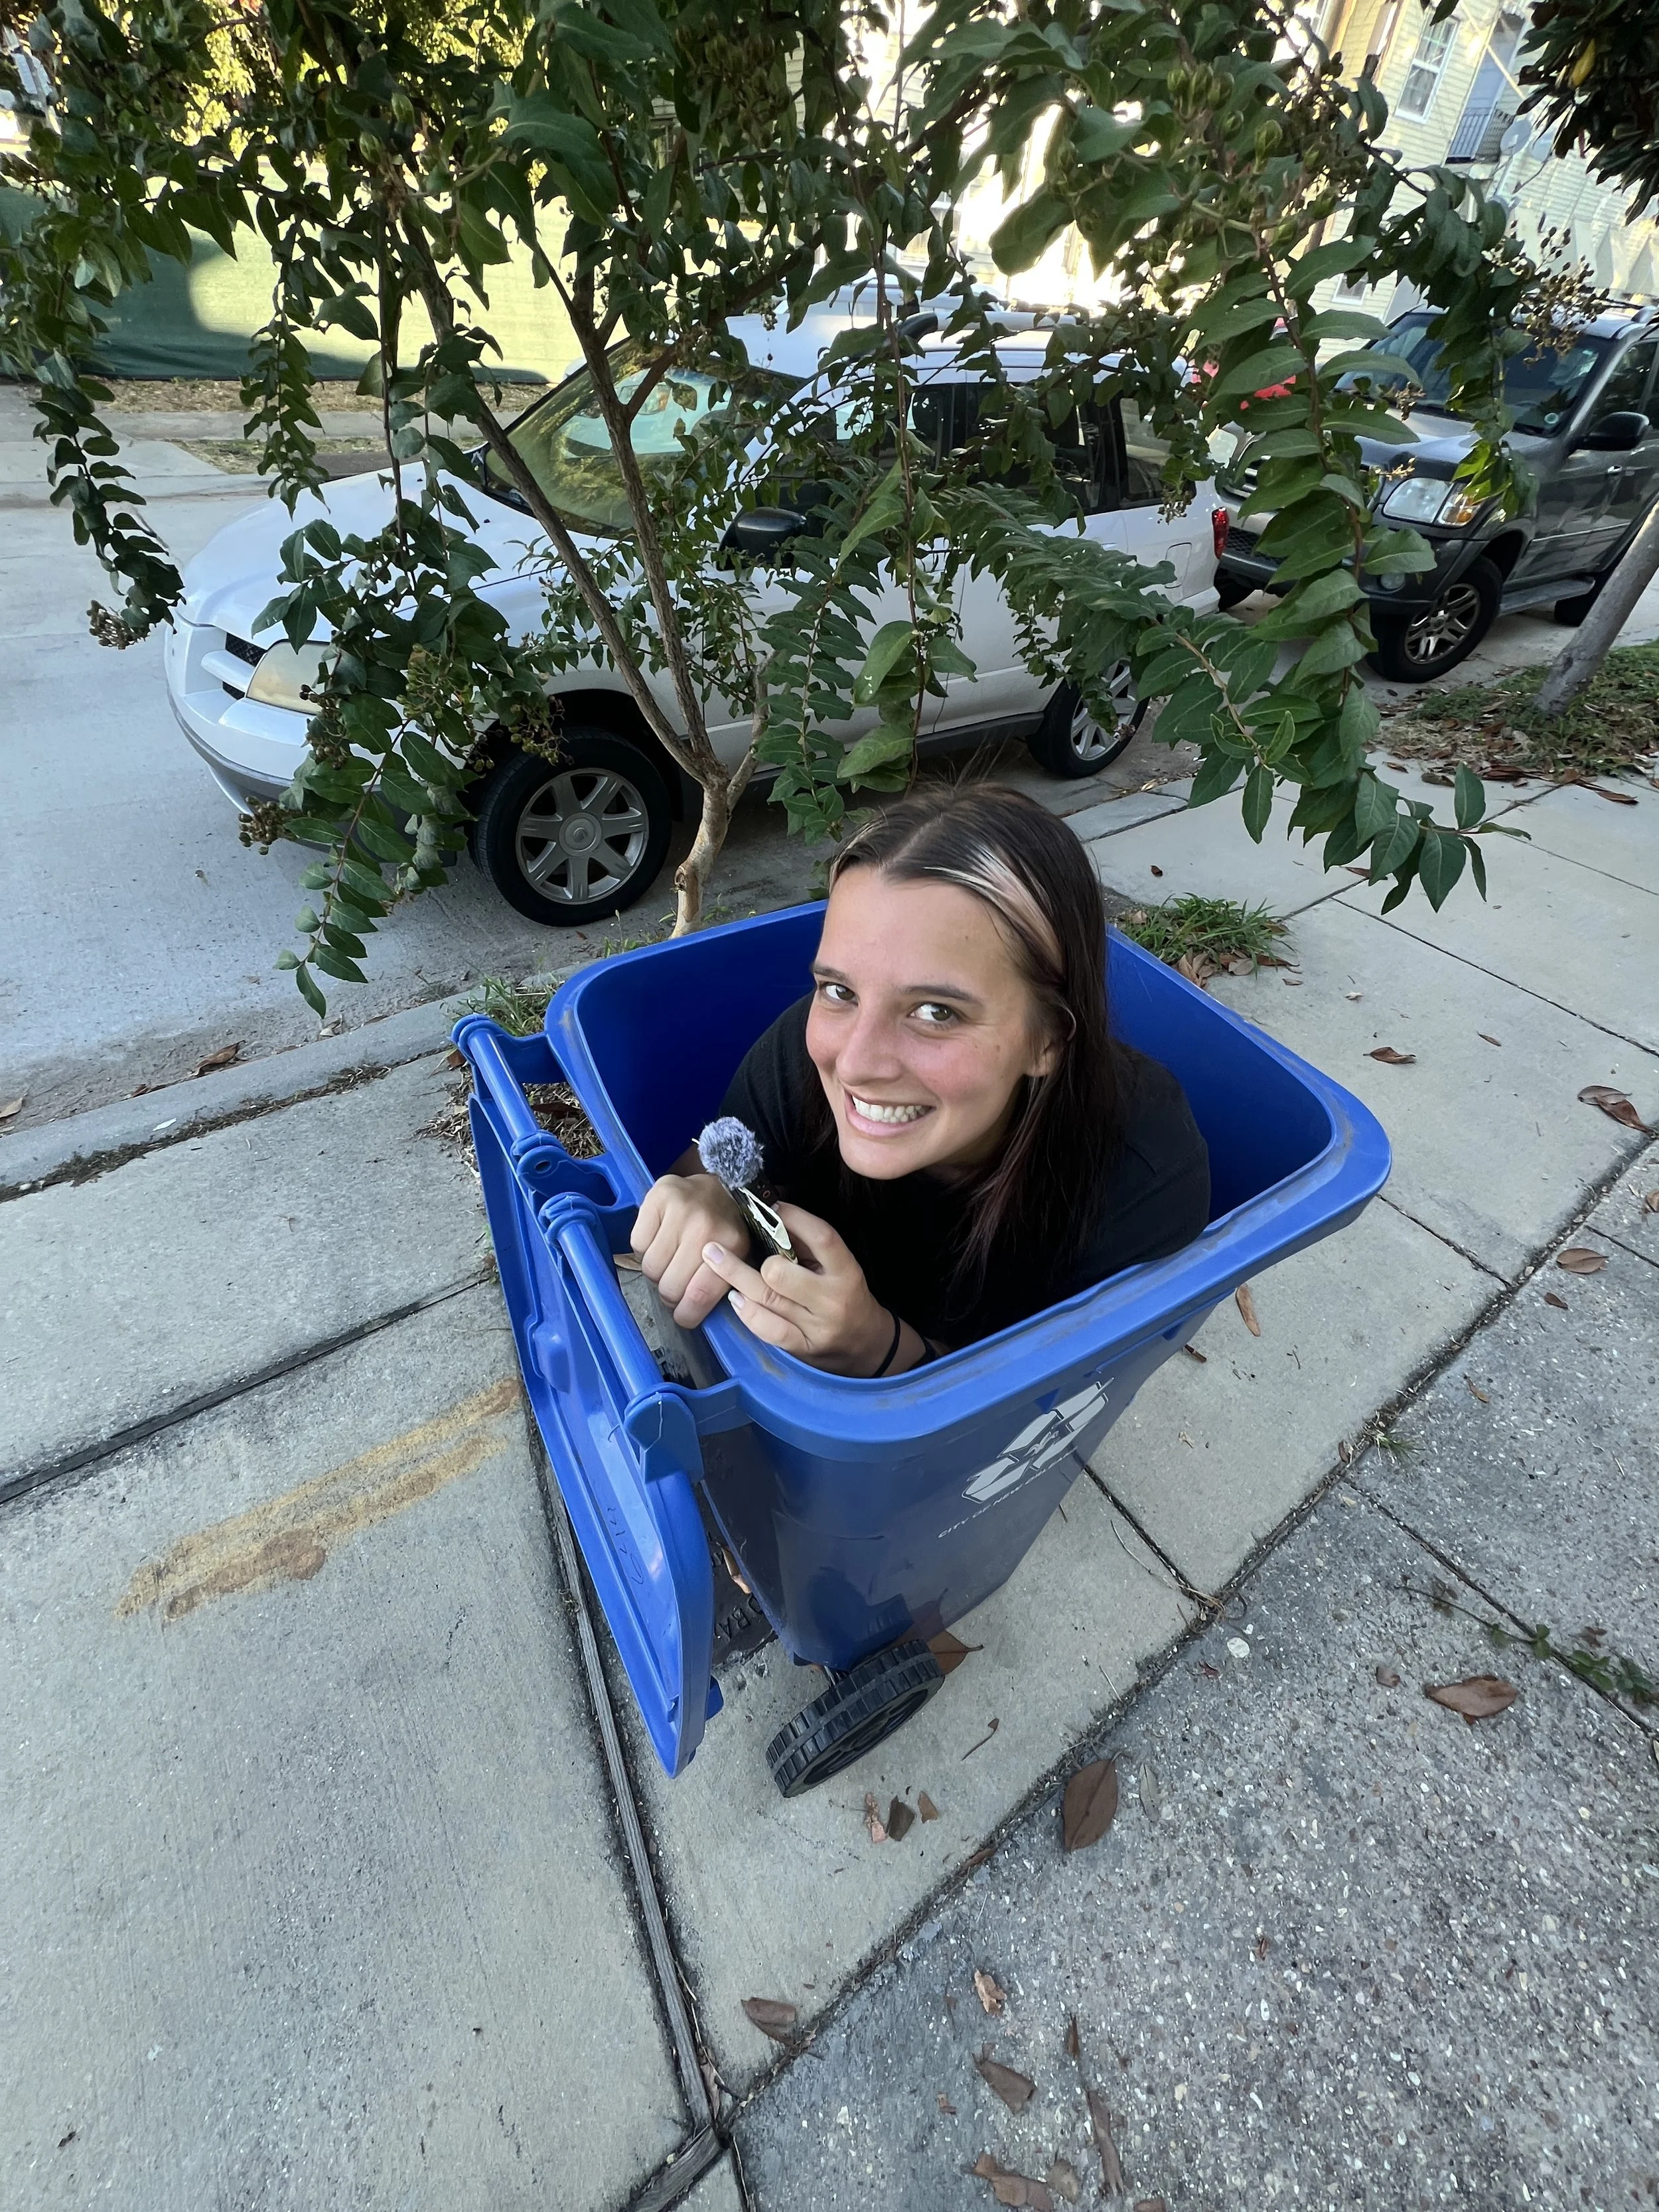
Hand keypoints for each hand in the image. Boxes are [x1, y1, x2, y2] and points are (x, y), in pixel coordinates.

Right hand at [630, 1172, 750, 1326]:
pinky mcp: (656, 1197)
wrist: (721, 1186)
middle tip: (676, 1286)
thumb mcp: (738, 1256)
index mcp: (732, 1244)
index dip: (686, 1314)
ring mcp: (679, 1209)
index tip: (683, 1317)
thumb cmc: (728, 1228)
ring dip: (657, 1272)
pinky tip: (660, 1240)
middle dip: (671, 1294)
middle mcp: (704, 1226)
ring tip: (669, 1261)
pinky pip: (637, 1244)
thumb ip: (723, 1283)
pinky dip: (645, 1248)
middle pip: (670, 1286)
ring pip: (650, 1267)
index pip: (699, 1295)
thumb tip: (692, 1315)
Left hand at [698, 1203, 911, 1375]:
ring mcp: (815, 1327)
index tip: (770, 1208)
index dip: (794, 1219)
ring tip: (713, 1258)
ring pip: (766, 1300)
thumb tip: (771, 1218)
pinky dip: (746, 1311)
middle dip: (755, 1259)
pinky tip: (734, 1297)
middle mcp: (831, 1300)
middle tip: (731, 1246)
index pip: (822, 1238)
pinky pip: (767, 1328)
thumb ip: (809, 1246)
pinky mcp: (801, 1348)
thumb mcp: (838, 1266)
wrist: (867, 1345)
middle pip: (780, 1274)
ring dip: (735, 1276)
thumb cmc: (847, 1296)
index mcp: (846, 1272)